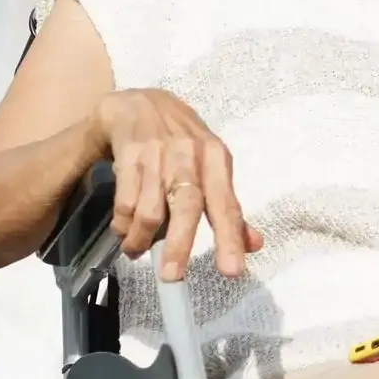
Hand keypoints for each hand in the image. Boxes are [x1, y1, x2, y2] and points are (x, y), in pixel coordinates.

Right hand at [95, 89, 260, 281]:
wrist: (140, 103)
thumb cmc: (182, 144)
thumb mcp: (211, 167)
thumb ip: (229, 208)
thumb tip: (255, 245)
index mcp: (216, 158)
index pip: (226, 204)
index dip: (230, 237)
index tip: (232, 270)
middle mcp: (189, 154)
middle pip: (186, 206)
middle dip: (179, 245)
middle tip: (171, 276)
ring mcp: (157, 152)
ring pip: (150, 210)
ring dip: (141, 239)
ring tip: (137, 249)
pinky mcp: (128, 152)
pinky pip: (125, 202)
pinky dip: (123, 224)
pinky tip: (124, 228)